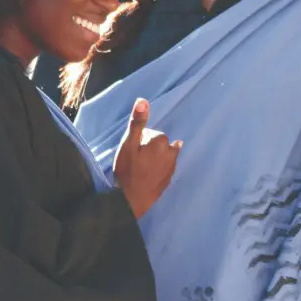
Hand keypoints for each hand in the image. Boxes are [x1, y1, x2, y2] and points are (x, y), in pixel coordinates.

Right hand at [113, 98, 179, 218]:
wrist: (132, 200)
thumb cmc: (128, 170)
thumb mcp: (128, 145)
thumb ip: (137, 123)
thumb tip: (143, 100)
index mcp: (162, 142)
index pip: (152, 134)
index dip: (140, 141)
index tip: (132, 151)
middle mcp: (172, 153)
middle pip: (160, 144)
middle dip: (149, 148)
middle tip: (135, 160)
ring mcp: (172, 167)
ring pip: (164, 155)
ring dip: (155, 158)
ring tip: (141, 167)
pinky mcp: (170, 179)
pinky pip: (165, 167)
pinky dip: (158, 168)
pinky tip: (148, 174)